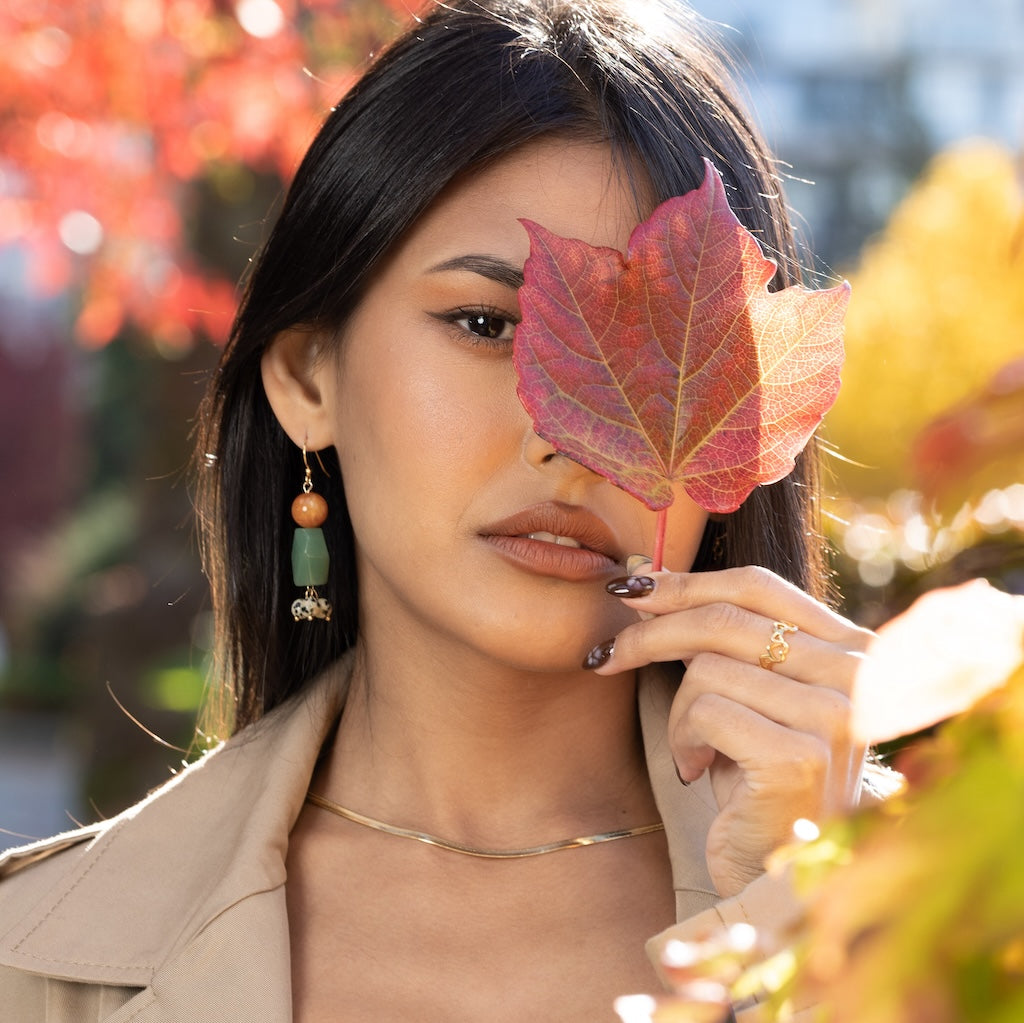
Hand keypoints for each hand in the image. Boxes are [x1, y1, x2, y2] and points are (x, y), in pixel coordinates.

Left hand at [586, 564, 870, 895]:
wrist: (777, 874)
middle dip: (650, 633)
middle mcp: (859, 676)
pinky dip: (685, 740)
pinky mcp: (800, 758)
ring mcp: (836, 716)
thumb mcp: (744, 694)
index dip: (686, 582)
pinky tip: (700, 771)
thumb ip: (720, 639)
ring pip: (708, 667)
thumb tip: (648, 579)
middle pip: (725, 618)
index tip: (630, 587)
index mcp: (853, 649)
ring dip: (678, 711)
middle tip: (606, 656)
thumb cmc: (756, 778)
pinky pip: (705, 711)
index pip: (758, 586)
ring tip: (692, 747)